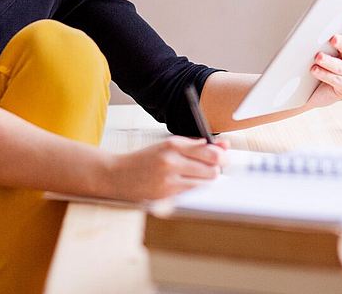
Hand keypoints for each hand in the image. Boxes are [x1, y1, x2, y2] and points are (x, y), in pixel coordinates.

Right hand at [106, 136, 228, 201]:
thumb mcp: (169, 145)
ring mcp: (169, 180)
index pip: (210, 151)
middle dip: (217, 169)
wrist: (119, 175)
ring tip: (199, 175)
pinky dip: (196, 189)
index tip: (223, 156)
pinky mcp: (166, 196)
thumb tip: (223, 145)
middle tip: (214, 168)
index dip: (222, 155)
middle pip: (212, 169)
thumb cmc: (146, 159)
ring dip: (207, 180)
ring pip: (205, 183)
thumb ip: (196, 145)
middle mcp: (171, 161)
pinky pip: (193, 193)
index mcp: (173, 144)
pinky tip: (188, 184)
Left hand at [305, 19, 341, 108]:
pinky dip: (325, 74)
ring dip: (330, 61)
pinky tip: (315, 70)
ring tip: (318, 57)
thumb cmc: (313, 64)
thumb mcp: (318, 48)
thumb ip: (322, 40)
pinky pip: (338, 81)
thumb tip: (315, 30)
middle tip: (333, 38)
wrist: (308, 90)